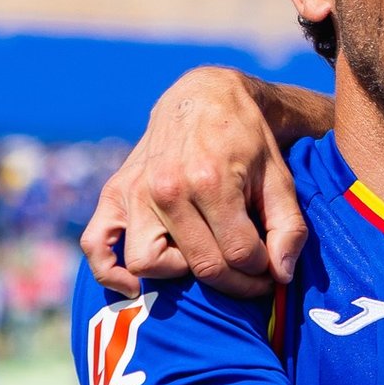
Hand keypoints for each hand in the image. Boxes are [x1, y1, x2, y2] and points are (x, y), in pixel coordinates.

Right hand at [79, 68, 309, 298]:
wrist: (204, 99)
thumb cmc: (246, 141)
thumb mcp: (279, 176)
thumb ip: (288, 226)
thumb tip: (282, 274)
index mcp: (212, 181)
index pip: (239, 253)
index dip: (261, 272)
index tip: (270, 271)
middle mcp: (168, 188)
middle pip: (200, 264)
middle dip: (233, 282)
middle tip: (249, 277)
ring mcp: (135, 192)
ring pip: (147, 263)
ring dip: (179, 272)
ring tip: (202, 256)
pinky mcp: (114, 194)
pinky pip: (94, 244)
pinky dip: (109, 271)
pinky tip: (135, 285)